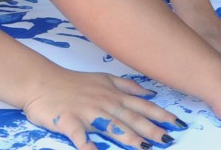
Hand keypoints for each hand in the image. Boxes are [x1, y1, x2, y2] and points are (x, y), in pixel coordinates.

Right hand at [23, 70, 178, 149]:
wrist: (41, 82)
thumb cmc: (74, 82)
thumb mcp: (105, 78)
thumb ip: (128, 86)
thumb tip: (150, 93)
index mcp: (114, 95)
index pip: (143, 106)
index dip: (161, 114)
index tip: (178, 123)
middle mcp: (105, 103)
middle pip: (131, 118)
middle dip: (151, 129)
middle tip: (168, 139)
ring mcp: (87, 112)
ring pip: (111, 126)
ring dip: (127, 137)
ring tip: (142, 148)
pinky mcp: (68, 121)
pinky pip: (79, 136)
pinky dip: (87, 145)